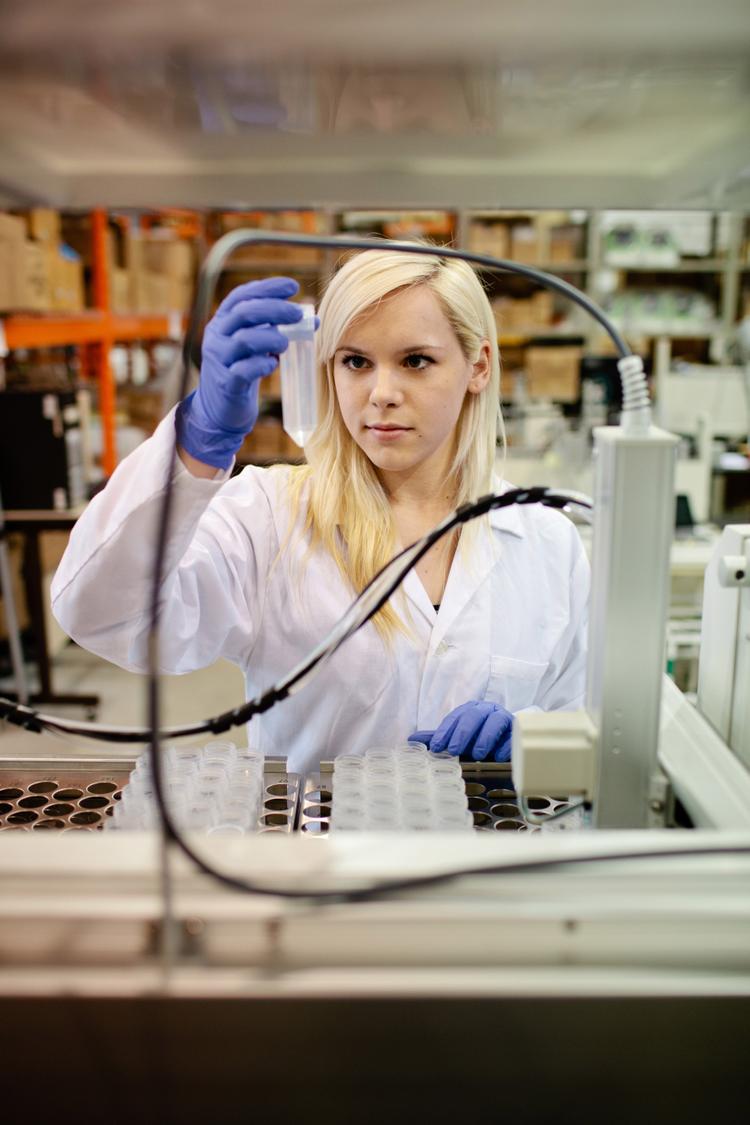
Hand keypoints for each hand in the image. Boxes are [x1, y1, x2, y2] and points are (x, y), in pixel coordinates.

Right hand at [176, 277, 303, 468]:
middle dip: (274, 309)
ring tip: (285, 343)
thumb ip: (276, 329)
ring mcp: (219, 360)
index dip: (267, 288)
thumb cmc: (242, 369)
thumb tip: (312, 319)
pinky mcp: (226, 384)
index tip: (293, 286)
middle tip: (298, 313)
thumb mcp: (255, 345)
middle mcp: (217, 336)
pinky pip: (244, 370)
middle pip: (244, 313)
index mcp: (222, 321)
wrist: (220, 408)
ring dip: (271, 337)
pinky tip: (272, 364)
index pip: (241, 296)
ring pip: (243, 340)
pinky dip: (262, 364)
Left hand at [410, 700, 513, 761]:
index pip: (456, 717)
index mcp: (470, 710)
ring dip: (485, 737)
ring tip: (478, 753)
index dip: (445, 731)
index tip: (438, 747)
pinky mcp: (519, 730)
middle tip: (455, 750)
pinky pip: (514, 734)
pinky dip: (506, 745)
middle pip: (474, 716)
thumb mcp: (458, 737)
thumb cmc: (478, 737)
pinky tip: (498, 756)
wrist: (508, 736)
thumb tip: (411, 740)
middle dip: (464, 733)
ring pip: (496, 721)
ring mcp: (505, 718)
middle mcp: (487, 710)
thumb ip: (439, 738)